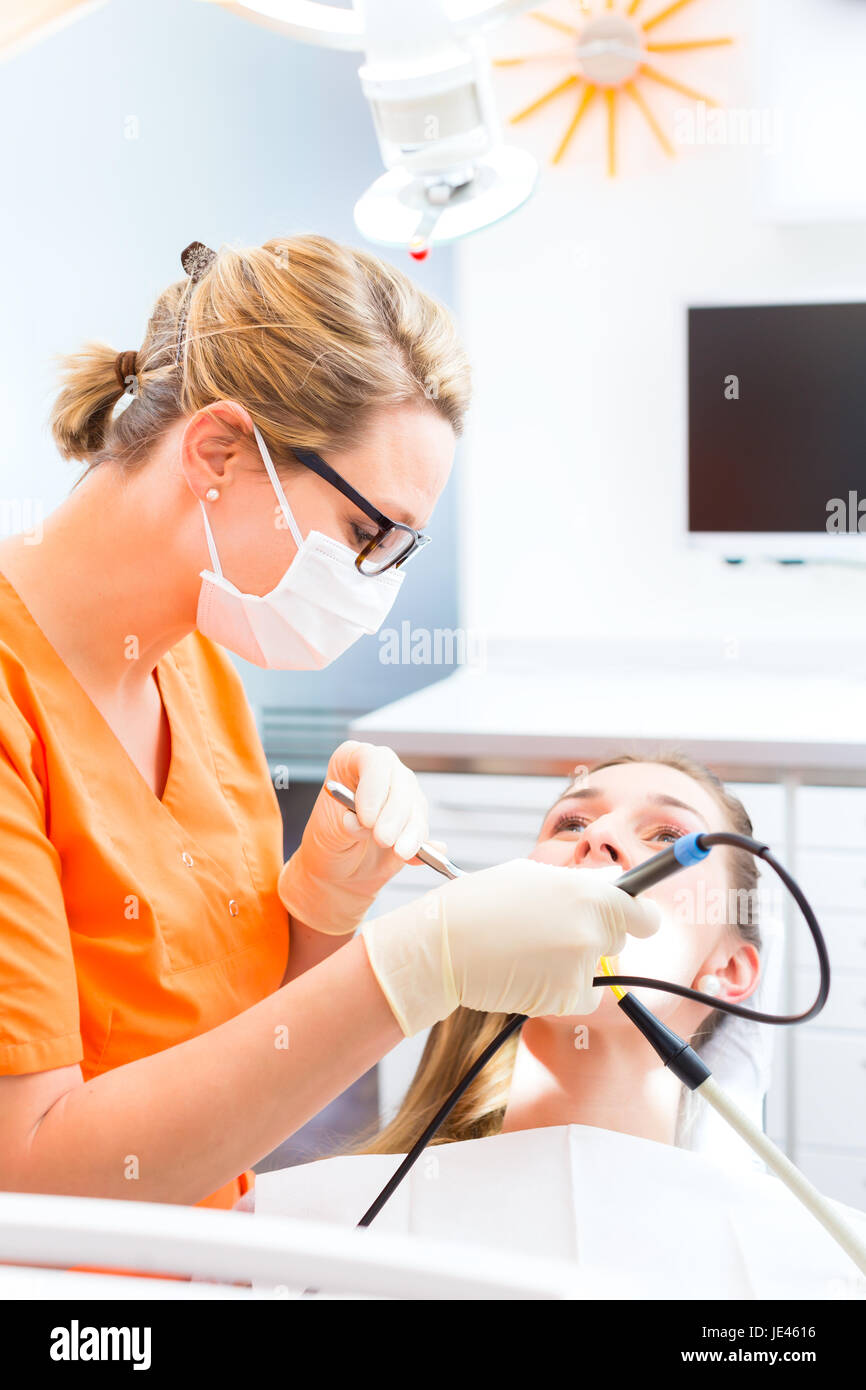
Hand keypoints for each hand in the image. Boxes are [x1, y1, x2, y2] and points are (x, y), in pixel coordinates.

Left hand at [277, 740, 432, 935]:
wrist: (338, 870)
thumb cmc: (327, 843)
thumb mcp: (327, 834)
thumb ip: (345, 826)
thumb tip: (361, 824)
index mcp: (351, 762)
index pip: (373, 760)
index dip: (374, 786)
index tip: (366, 818)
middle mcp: (381, 773)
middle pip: (401, 782)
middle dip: (394, 814)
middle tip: (383, 839)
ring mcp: (401, 795)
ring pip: (416, 806)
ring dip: (411, 831)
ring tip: (399, 852)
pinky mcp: (415, 820)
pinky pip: (423, 829)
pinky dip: (422, 845)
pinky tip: (416, 857)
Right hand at [360, 858, 661, 1036]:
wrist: (444, 946)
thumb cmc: (480, 904)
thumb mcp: (532, 876)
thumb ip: (579, 883)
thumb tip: (614, 882)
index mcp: (588, 893)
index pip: (644, 914)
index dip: (638, 919)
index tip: (634, 921)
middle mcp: (592, 928)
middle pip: (617, 940)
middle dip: (594, 938)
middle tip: (551, 932)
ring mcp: (580, 965)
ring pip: (596, 971)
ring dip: (574, 966)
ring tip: (529, 951)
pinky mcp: (565, 997)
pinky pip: (580, 998)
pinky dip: (561, 992)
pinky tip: (528, 974)